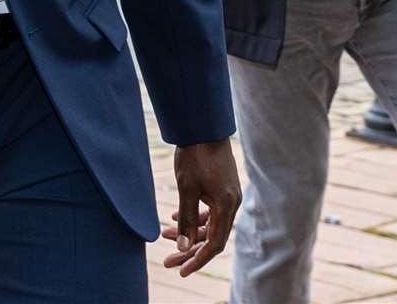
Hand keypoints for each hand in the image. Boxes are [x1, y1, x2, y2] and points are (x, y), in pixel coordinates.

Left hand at [161, 138, 239, 276]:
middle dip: (189, 250)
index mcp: (226, 206)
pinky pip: (211, 211)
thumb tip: (183, 247)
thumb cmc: (195, 155)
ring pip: (210, 223)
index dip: (198, 259)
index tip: (181, 269)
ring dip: (189, 231)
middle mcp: (232, 203)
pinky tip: (175, 217)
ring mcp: (229, 195)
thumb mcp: (186, 189)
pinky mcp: (223, 188)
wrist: (204, 126)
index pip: (215, 244)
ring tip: (165, 235)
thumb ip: (186, 220)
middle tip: (168, 261)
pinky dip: (195, 217)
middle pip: (212, 236)